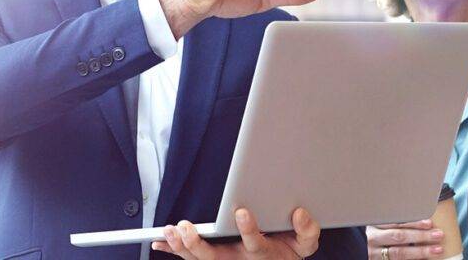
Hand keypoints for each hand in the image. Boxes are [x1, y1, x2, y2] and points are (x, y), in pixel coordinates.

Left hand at [151, 207, 319, 258]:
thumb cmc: (289, 251)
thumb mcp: (305, 243)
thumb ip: (307, 230)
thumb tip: (300, 213)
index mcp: (262, 253)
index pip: (255, 243)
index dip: (248, 230)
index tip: (241, 212)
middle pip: (215, 259)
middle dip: (198, 245)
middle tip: (186, 228)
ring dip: (182, 247)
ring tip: (172, 231)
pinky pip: (191, 257)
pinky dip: (174, 250)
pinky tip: (160, 241)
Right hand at [366, 220, 445, 259]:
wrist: (358, 252)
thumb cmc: (376, 235)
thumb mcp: (380, 225)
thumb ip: (394, 221)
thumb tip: (422, 215)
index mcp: (374, 224)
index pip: (395, 222)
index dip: (413, 222)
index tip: (429, 223)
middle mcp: (372, 239)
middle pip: (398, 236)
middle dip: (420, 236)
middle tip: (438, 234)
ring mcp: (374, 253)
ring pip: (399, 253)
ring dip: (420, 251)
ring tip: (437, 249)